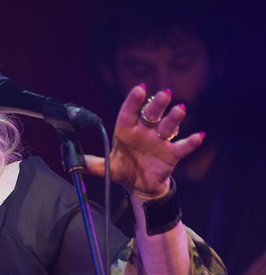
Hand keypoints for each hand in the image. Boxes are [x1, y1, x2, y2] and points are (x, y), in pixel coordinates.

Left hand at [85, 85, 203, 200]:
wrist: (141, 186)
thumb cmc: (124, 170)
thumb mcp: (108, 168)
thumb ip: (94, 164)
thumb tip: (75, 164)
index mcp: (126, 131)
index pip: (129, 113)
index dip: (133, 101)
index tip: (140, 88)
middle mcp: (144, 132)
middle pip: (151, 115)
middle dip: (157, 104)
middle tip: (164, 93)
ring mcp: (159, 141)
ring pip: (168, 126)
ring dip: (175, 118)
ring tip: (180, 109)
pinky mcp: (171, 154)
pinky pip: (182, 147)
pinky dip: (191, 142)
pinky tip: (199, 136)